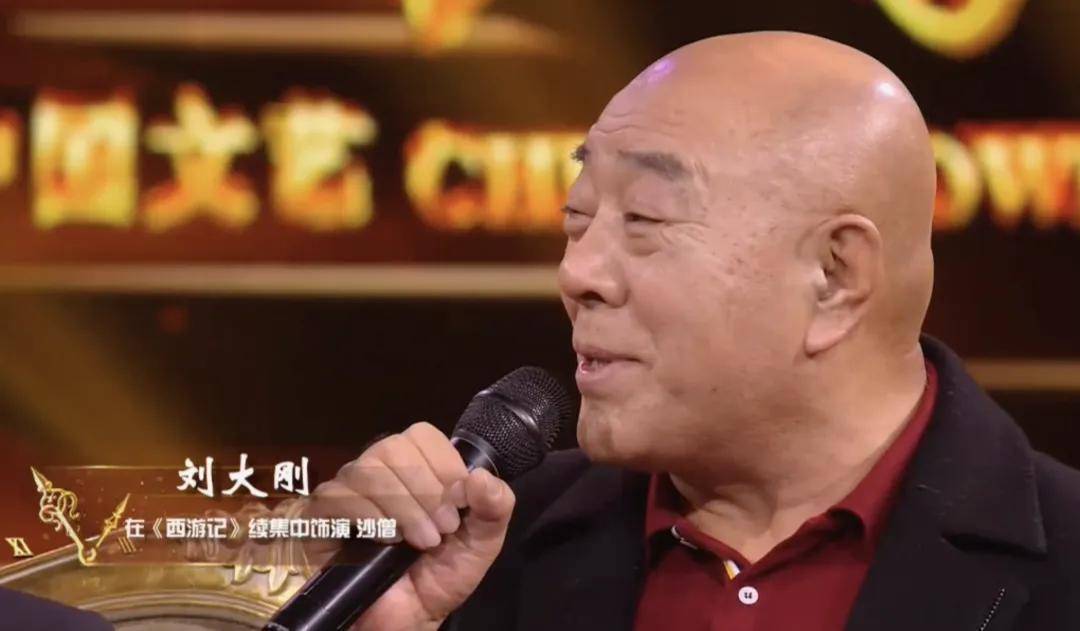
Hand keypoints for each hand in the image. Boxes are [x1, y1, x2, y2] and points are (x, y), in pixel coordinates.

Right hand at [303, 422, 514, 630]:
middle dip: (425, 491)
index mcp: (417, 467)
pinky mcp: (323, 515)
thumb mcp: (482, 542)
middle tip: (441, 531)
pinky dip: (368, 516)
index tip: (458, 504)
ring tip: (419, 542)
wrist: (406, 619)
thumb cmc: (440, 577)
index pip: (422, 435)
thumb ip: (494, 506)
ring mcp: (349, 490)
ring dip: (402, 507)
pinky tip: (385, 539)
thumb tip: (479, 476)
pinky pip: (337, 496)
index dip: (443, 465)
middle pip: (393, 448)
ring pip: (367, 470)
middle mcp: (380, 471)